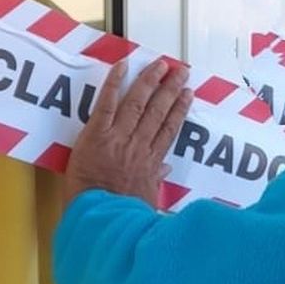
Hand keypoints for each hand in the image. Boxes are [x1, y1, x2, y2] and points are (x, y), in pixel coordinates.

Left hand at [63, 57, 192, 208]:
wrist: (98, 218)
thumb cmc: (119, 214)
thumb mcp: (145, 200)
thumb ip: (155, 180)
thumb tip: (166, 168)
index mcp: (150, 162)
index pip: (169, 129)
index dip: (180, 109)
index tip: (187, 95)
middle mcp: (138, 146)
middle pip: (158, 111)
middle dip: (170, 89)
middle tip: (181, 71)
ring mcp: (118, 138)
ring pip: (138, 103)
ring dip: (150, 81)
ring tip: (161, 65)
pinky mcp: (96, 135)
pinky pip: (106, 104)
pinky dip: (114, 84)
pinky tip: (123, 67)